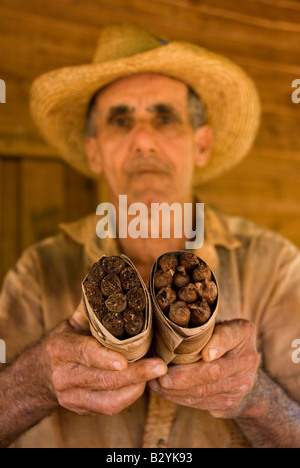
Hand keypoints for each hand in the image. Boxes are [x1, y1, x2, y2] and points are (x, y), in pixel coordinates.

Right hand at [43, 303, 166, 415]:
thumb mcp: (73, 321)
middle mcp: (64, 375)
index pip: (84, 353)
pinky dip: (129, 397)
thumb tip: (113, 281)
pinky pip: (108, 408)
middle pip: (102, 379)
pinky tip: (143, 384)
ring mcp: (71, 396)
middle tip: (160, 366)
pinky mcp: (81, 409)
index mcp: (61, 348)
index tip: (125, 360)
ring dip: (136, 387)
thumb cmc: (64, 341)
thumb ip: (92, 306)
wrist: (39, 374)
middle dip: (134, 374)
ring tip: (156, 373)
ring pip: (107, 399)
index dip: (104, 358)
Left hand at [149, 320, 259, 418]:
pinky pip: (201, 402)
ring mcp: (240, 385)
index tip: (205, 354)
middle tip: (161, 376)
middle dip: (184, 377)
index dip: (217, 345)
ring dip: (176, 390)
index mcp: (243, 332)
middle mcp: (247, 360)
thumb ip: (203, 325)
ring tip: (155, 384)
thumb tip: (172, 328)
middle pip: (214, 372)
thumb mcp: (217, 323)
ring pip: (204, 391)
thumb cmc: (221, 339)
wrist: (245, 372)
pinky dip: (179, 397)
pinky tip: (164, 391)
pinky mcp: (229, 403)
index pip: (230, 336)